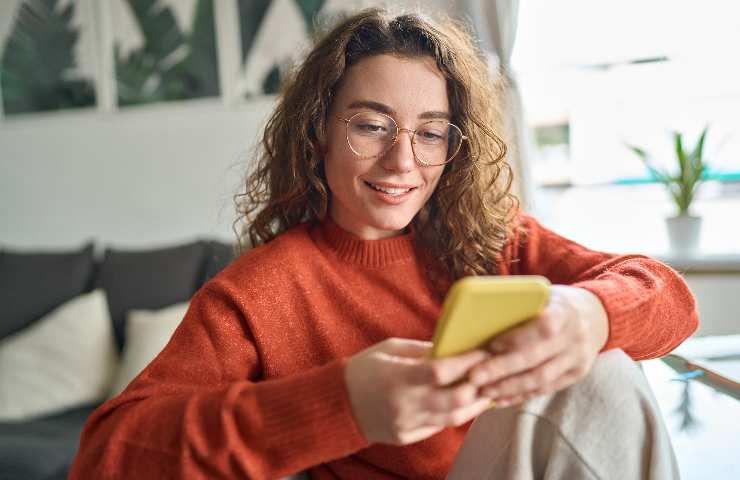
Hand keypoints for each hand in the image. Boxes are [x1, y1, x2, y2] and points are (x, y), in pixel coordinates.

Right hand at [344, 338, 492, 445]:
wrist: (338, 404)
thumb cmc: (364, 370)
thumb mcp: (389, 349)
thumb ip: (421, 349)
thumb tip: (453, 347)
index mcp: (397, 377)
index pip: (440, 371)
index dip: (466, 362)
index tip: (483, 351)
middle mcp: (404, 404)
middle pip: (454, 399)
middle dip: (478, 385)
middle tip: (491, 372)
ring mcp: (406, 424)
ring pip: (453, 418)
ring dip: (475, 404)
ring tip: (487, 391)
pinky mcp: (407, 436)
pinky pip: (439, 426)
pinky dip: (456, 414)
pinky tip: (467, 403)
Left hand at [468, 285, 608, 407]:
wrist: (595, 315)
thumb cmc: (555, 302)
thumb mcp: (543, 294)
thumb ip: (520, 305)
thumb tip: (480, 317)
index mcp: (564, 312)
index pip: (543, 327)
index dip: (517, 338)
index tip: (491, 344)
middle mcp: (574, 337)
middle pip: (536, 358)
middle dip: (502, 369)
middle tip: (474, 377)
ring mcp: (578, 359)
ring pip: (541, 379)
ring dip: (509, 387)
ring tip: (483, 390)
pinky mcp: (576, 374)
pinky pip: (546, 389)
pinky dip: (521, 395)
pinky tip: (500, 398)